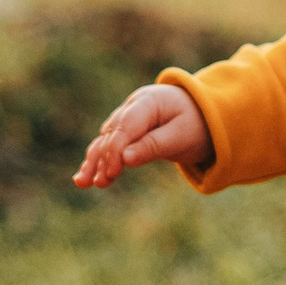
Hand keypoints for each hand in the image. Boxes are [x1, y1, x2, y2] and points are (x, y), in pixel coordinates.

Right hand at [73, 83, 211, 188]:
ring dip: (94, 161)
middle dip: (103, 158)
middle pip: (111, 134)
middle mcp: (132, 107)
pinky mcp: (125, 131)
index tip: (112, 173)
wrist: (203, 115)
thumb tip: (125, 159)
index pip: (125, 127)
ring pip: (105, 140)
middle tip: (100, 183)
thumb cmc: (195, 125)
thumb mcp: (181, 136)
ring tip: (82, 183)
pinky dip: (97, 161)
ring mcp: (126, 117)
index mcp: (148, 101)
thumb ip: (154, 146)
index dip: (116, 150)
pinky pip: (107, 145)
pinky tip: (83, 178)